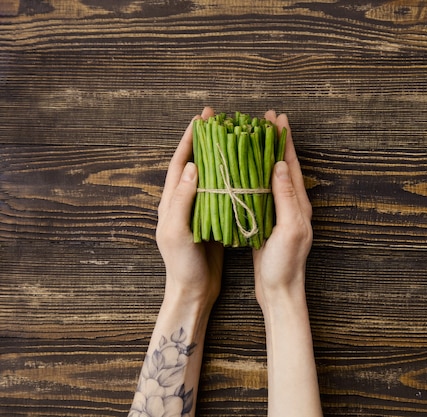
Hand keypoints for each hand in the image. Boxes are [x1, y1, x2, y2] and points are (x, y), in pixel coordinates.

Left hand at [156, 107, 223, 308]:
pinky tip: (242, 171)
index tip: (201, 119)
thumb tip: (193, 167)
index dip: (189, 140)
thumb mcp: (177, 233)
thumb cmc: (182, 265)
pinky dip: (229, 178)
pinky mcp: (211, 221)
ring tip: (232, 138)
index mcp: (171, 202)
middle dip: (203, 140)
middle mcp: (183, 202)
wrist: (192, 291)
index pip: (179, 163)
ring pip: (208, 176)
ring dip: (218, 156)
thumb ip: (182, 201)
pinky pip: (220, 192)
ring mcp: (197, 211)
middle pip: (193, 164)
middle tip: (218, 120)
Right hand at [253, 110, 312, 310]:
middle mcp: (292, 205)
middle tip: (266, 119)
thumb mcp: (290, 228)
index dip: (285, 140)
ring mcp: (279, 214)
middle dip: (276, 142)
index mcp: (299, 204)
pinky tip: (243, 171)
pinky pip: (261, 192)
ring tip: (253, 138)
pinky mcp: (267, 223)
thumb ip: (286, 197)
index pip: (292, 164)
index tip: (277, 118)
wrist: (279, 291)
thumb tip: (280, 165)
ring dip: (264, 156)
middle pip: (283, 166)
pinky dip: (254, 176)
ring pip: (271, 177)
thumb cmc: (286, 263)